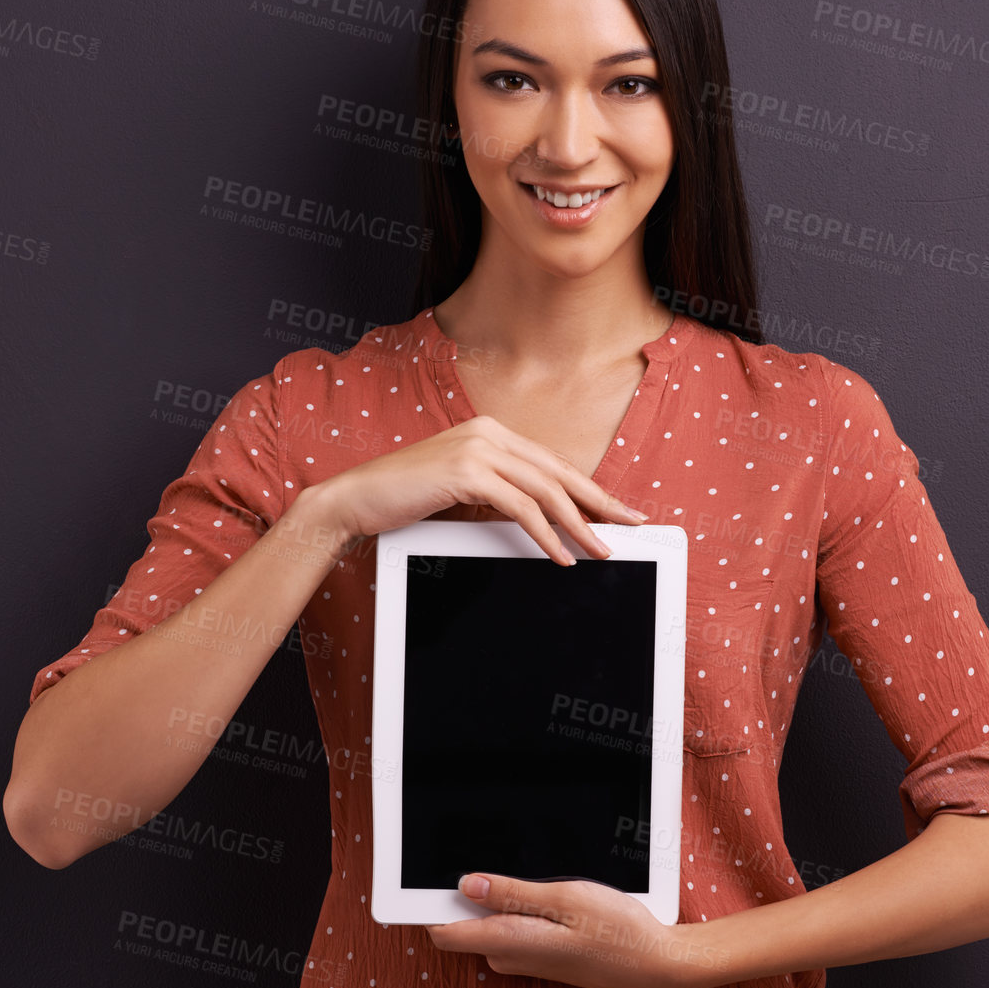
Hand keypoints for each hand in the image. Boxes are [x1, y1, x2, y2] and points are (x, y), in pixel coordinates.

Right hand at [301, 414, 649, 566]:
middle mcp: (489, 432)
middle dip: (601, 502)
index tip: (619, 510)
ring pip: (547, 491)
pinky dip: (546, 534)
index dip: (590, 489)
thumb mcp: (461, 492)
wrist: (355, 499)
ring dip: (580, 525)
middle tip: (634, 524)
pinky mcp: (468, 470)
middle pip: (560, 473)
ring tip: (602, 551)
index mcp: (491, 432)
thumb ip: (499, 494)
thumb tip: (544, 518)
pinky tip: (561, 555)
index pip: (553, 464)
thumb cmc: (405, 500)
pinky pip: (522, 507)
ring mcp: (479, 448)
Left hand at [425, 872, 710, 987]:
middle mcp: (508, 956)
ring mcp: (522, 959)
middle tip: (496, 854)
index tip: (432, 871)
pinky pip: (509, 928)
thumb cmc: (617, 929)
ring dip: (498, 897)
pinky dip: (516, 908)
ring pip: (487, 922)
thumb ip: (512, 894)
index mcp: (509, 942)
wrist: (656, 965)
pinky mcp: (537, 956)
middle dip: (468, 890)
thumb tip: (466, 884)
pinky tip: (546, 891)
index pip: (443, 930)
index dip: (430, 901)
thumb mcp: (566, 898)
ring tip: (533, 870)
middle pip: (462, 922)